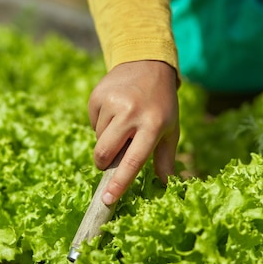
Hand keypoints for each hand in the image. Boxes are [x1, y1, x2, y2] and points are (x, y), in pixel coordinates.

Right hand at [88, 60, 179, 204]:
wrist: (146, 64)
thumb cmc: (161, 104)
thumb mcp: (170, 129)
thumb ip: (165, 159)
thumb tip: (167, 186)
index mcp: (152, 125)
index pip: (133, 161)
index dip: (119, 183)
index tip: (107, 199)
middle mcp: (131, 113)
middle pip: (105, 153)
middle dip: (104, 162)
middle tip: (113, 156)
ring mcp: (112, 103)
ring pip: (98, 139)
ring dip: (107, 139)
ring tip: (123, 123)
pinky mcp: (97, 96)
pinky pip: (92, 123)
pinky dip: (101, 124)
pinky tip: (114, 111)